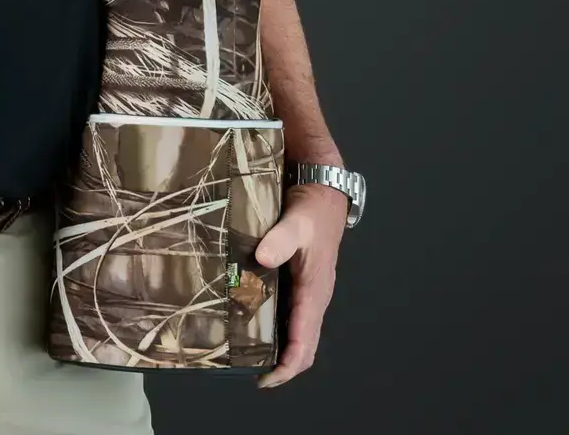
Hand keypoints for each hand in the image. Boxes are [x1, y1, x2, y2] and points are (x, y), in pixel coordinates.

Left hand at [255, 182, 348, 387]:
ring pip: (301, 332)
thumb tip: (262, 259)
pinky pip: (294, 316)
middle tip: (258, 377)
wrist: (322, 195)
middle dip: (286, 365)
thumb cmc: (311, 211)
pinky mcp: (301, 283)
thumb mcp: (295, 221)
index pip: (306, 338)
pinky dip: (281, 330)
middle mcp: (314, 297)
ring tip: (253, 359)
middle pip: (306, 343)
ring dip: (283, 350)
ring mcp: (309, 292)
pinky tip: (257, 328)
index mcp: (315, 290)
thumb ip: (279, 239)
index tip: (269, 379)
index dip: (289, 363)